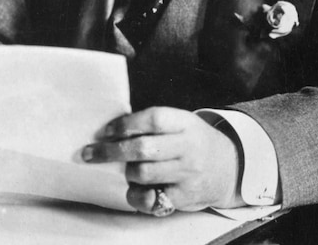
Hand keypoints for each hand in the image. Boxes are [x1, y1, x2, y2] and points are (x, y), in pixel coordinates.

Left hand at [81, 107, 243, 213]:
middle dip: (110, 151)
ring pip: (142, 174)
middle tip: (88, 153)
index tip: (104, 131)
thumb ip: (154, 125)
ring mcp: (187, 173)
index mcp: (185, 123)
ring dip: (127, 172)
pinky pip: (150, 198)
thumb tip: (110, 130)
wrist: (229, 167)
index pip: (153, 119)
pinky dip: (136, 194)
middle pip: (142, 149)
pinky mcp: (184, 196)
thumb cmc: (193, 142)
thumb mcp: (182, 123)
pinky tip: (135, 189)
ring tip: (128, 169)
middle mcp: (188, 147)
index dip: (125, 124)